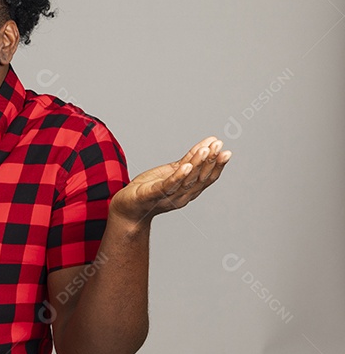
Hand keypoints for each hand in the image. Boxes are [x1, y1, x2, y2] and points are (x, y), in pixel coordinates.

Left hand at [110, 136, 230, 225]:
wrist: (127, 209)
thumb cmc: (149, 189)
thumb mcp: (172, 171)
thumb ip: (189, 160)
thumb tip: (207, 144)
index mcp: (188, 190)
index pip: (207, 178)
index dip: (218, 166)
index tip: (227, 152)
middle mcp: (182, 196)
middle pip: (200, 178)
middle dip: (211, 161)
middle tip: (219, 145)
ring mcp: (168, 197)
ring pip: (187, 180)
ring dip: (197, 164)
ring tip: (205, 150)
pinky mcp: (153, 195)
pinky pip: (168, 186)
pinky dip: (178, 177)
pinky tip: (185, 166)